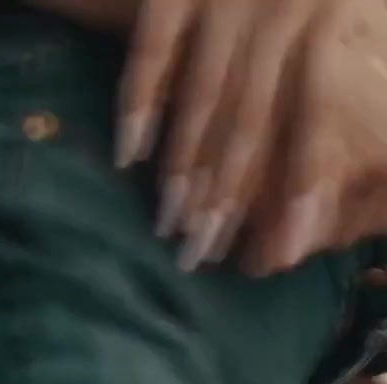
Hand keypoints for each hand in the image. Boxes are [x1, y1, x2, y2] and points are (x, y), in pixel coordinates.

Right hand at [116, 0, 386, 273]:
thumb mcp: (359, 7)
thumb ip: (353, 57)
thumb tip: (365, 148)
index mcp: (335, 12)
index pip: (319, 110)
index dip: (302, 182)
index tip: (285, 248)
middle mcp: (281, 3)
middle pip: (251, 115)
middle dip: (229, 193)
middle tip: (205, 252)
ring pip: (201, 91)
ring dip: (182, 165)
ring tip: (169, 223)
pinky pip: (153, 47)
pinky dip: (139, 101)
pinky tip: (128, 154)